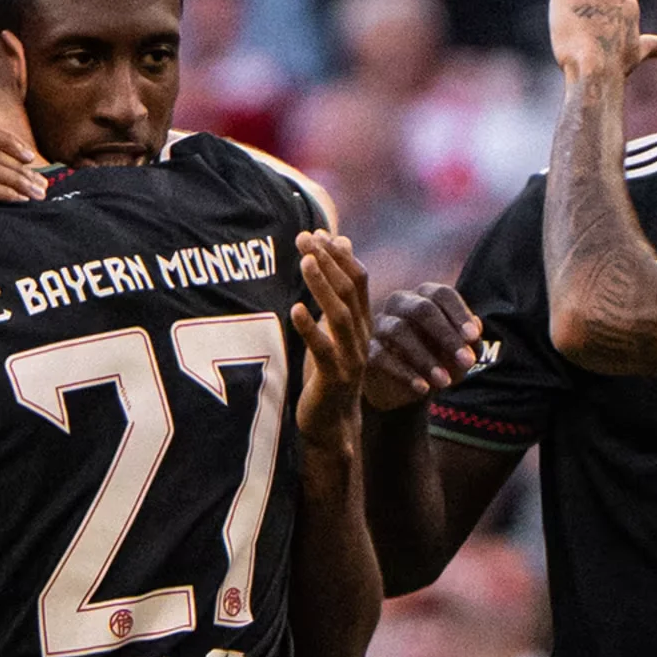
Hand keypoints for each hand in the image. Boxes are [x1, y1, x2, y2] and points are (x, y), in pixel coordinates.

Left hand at [291, 231, 370, 441]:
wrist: (334, 425)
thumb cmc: (329, 373)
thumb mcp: (334, 331)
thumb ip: (337, 293)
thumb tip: (342, 245)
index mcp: (361, 323)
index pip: (356, 280)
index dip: (339, 255)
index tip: (319, 232)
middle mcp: (361, 336)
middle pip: (349, 290)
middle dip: (328, 261)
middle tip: (306, 237)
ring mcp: (350, 358)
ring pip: (339, 315)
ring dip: (322, 286)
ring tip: (305, 261)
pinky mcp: (334, 378)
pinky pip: (323, 349)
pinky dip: (310, 328)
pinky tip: (295, 309)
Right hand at [363, 283, 481, 410]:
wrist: (405, 391)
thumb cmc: (438, 362)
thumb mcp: (459, 356)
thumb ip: (470, 343)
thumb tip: (475, 331)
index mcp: (426, 297)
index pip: (443, 295)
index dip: (459, 314)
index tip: (473, 338)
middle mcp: (401, 304)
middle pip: (422, 309)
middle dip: (446, 335)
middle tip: (466, 362)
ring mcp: (381, 324)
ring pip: (399, 331)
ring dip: (426, 359)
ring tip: (445, 382)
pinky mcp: (367, 349)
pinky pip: (381, 356)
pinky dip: (405, 373)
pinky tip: (423, 389)